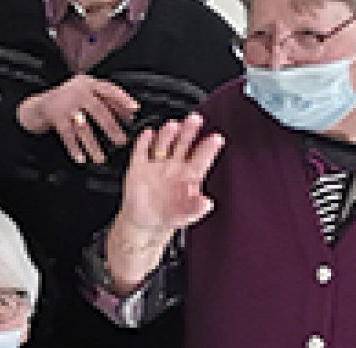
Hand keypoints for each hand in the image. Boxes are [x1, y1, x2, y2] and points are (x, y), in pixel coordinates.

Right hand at [19, 75, 139, 163]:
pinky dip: (74, 149)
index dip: (123, 99)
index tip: (135, 109)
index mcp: (88, 84)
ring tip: (100, 158)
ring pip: (83, 128)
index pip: (109, 89)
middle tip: (121, 141)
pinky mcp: (56, 118)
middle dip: (111, 128)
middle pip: (99, 111)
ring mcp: (66, 105)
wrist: (40, 105)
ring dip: (93, 145)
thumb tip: (130, 112)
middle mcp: (78, 92)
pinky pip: (68, 136)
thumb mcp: (88, 94)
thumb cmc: (69, 100)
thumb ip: (108, 101)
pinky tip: (81, 159)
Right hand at [103, 114, 221, 290]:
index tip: (217, 139)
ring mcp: (156, 164)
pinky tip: (148, 134)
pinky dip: (143, 142)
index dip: (209, 148)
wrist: (145, 222)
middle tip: (196, 119)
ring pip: (163, 144)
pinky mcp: (138, 167)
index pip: (202, 158)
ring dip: (168, 134)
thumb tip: (206, 203)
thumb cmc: (169, 215)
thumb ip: (196, 208)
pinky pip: (141, 152)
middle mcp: (174, 165)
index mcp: (190, 174)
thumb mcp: (186, 216)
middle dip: (189, 131)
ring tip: (173, 125)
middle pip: (183, 144)